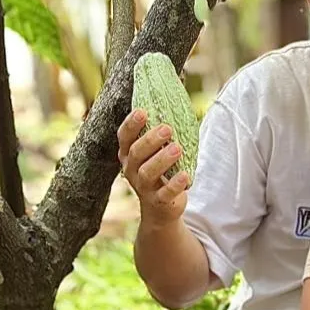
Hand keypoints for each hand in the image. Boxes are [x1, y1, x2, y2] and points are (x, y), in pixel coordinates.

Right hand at [117, 108, 190, 225]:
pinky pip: (164, 194)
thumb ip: (162, 133)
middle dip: (150, 140)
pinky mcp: (158, 202)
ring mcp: (143, 187)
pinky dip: (174, 184)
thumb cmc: (162, 171)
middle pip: (135, 153)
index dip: (131, 124)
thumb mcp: (158, 151)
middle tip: (166, 128)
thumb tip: (175, 100)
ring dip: (161, 160)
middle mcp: (131, 169)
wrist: (162, 208)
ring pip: (147, 173)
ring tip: (177, 149)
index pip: (124, 137)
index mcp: (129, 154)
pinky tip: (185, 175)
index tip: (143, 111)